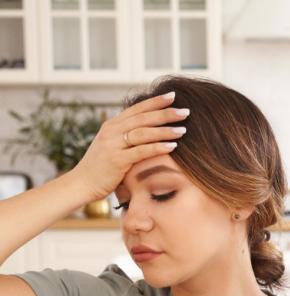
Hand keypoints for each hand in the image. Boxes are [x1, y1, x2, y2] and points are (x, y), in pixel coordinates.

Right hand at [69, 91, 189, 201]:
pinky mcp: (117, 160)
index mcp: (112, 125)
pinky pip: (141, 151)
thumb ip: (127, 138)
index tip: (173, 96)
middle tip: (185, 111)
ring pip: (143, 132)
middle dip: (165, 113)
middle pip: (143, 118)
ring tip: (183, 129)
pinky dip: (158, 147)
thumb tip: (147, 133)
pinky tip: (173, 146)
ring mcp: (113, 144)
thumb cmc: (102, 168)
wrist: (82, 183)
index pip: (137, 109)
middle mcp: (112, 130)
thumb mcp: (114, 147)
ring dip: (165, 130)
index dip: (155, 102)